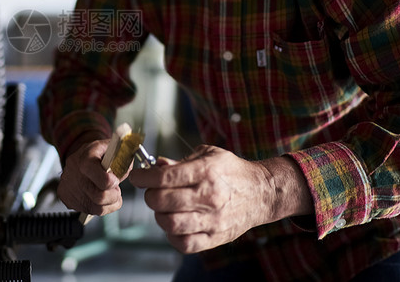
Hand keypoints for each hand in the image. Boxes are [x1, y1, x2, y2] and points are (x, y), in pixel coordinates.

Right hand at [57, 138, 124, 215]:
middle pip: (98, 196)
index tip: (116, 181)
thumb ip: (123, 159)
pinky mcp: (66, 197)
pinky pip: (87, 210)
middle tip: (115, 189)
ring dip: (108, 203)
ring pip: (95, 208)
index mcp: (85, 156)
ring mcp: (68, 185)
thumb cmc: (102, 154)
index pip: (94, 173)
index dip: (109, 181)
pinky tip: (99, 196)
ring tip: (109, 192)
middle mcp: (73, 170)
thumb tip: (126, 170)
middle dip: (113, 196)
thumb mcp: (116, 149)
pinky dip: (99, 207)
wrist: (83, 156)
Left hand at [128, 145, 311, 253]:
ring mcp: (213, 219)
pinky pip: (184, 243)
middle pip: (162, 201)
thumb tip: (154, 165)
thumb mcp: (208, 155)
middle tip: (152, 191)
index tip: (137, 177)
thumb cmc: (231, 171)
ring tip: (164, 208)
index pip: (164, 177)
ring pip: (169, 224)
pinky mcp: (216, 237)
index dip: (143, 177)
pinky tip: (175, 224)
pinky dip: (172, 235)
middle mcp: (209, 196)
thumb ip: (179, 162)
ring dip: (159, 215)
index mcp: (206, 171)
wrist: (261, 193)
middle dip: (149, 195)